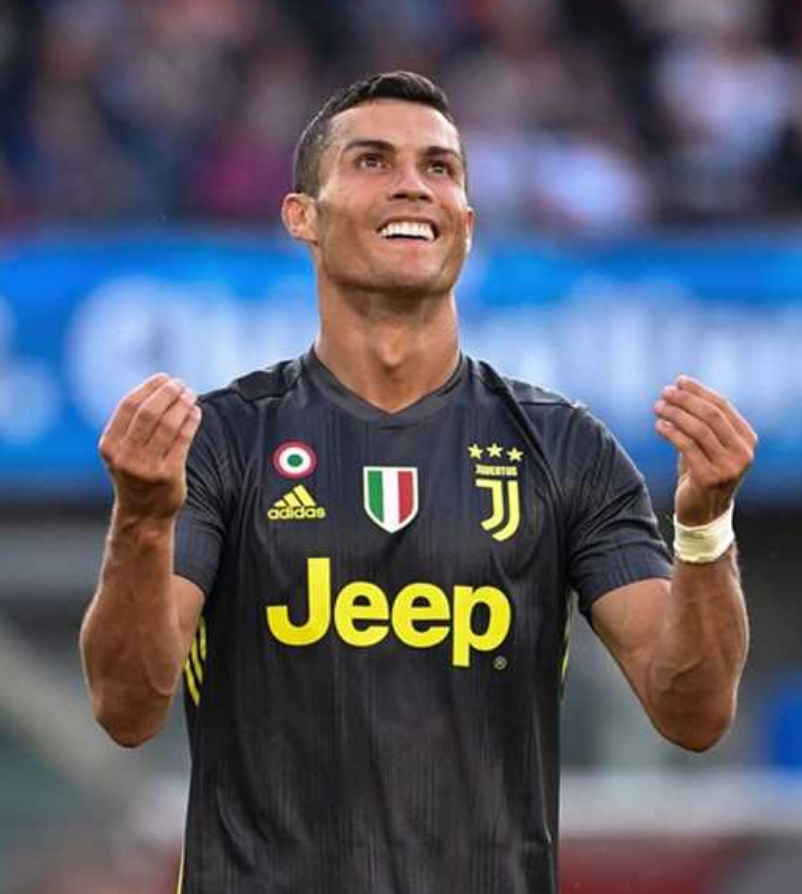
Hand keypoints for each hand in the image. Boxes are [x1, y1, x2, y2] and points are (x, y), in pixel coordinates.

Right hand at [99, 374, 201, 519]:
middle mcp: (125, 455)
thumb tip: (160, 386)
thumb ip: (132, 424)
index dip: (149, 387)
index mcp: (110, 445)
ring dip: (182, 405)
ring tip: (191, 395)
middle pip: (149, 412)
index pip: (129, 405)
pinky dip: (191, 421)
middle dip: (168, 393)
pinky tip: (196, 412)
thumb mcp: (122, 451)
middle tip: (181, 384)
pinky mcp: (169, 475)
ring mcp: (147, 466)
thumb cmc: (135, 474)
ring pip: (168, 424)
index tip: (163, 378)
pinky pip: (183, 440)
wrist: (143, 515)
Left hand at [654, 376, 756, 525]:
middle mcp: (742, 452)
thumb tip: (680, 387)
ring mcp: (728, 466)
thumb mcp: (709, 445)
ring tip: (658, 407)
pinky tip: (659, 425)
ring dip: (675, 414)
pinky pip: (687, 447)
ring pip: (698, 429)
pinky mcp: (710, 477)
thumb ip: (702, 421)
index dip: (699, 391)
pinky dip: (671, 433)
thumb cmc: (702, 471)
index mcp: (747, 439)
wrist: (703, 512)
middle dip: (686, 400)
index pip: (723, 406)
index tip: (679, 381)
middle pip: (711, 415)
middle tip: (665, 392)